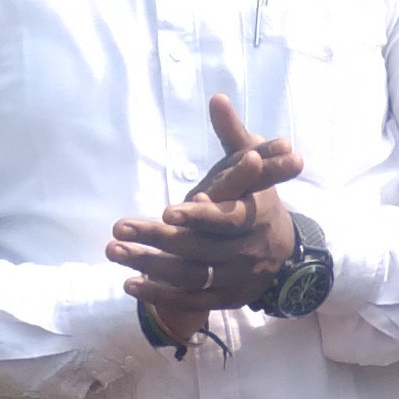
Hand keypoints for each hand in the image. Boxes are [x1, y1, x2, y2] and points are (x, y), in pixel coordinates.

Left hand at [108, 93, 304, 330]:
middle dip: (156, 238)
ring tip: (114, 251)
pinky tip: (129, 284)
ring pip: (190, 275)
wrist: (283, 249)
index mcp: (255, 216)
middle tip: (118, 228)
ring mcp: (236, 278)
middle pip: (198, 248)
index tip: (169, 212)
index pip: (226, 219)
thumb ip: (232, 135)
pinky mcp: (226, 297)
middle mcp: (247, 251)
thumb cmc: (257, 198)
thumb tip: (217, 97)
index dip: (199, 217)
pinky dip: (161, 295)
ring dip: (150, 266)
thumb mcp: (251, 165)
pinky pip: (192, 301)